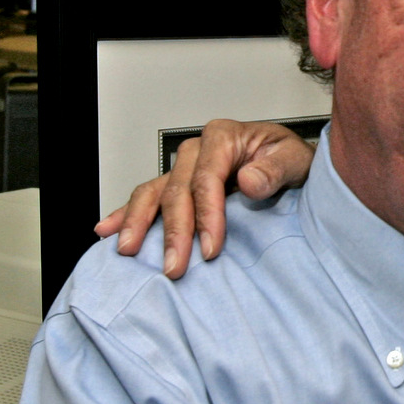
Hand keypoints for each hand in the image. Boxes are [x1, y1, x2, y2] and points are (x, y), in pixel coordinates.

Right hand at [93, 119, 316, 277]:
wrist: (291, 162)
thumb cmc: (291, 159)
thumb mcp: (295, 160)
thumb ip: (274, 170)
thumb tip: (247, 180)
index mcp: (224, 137)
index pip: (207, 179)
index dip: (206, 215)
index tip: (211, 248)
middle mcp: (199, 150)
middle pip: (177, 191)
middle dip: (175, 232)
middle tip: (175, 266)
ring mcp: (185, 167)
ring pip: (153, 193)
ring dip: (139, 224)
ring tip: (129, 250)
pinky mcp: (179, 183)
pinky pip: (147, 196)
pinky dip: (127, 213)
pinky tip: (109, 230)